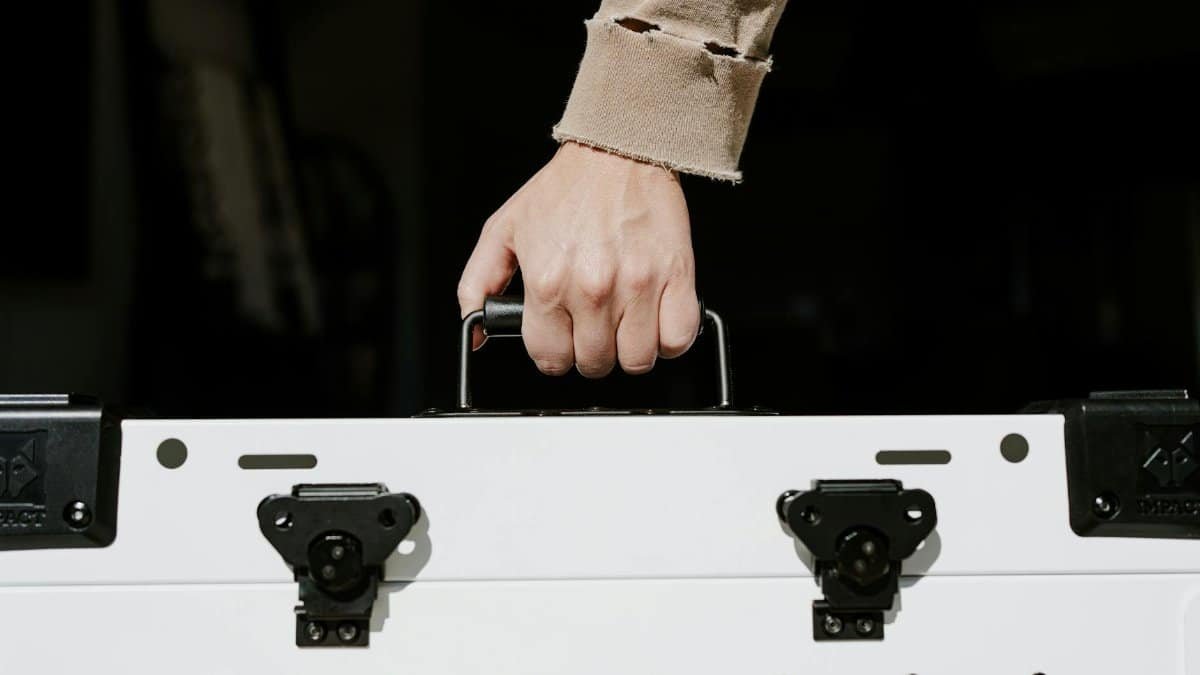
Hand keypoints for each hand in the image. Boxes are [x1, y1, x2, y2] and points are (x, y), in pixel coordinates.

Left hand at [457, 141, 699, 377]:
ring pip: (637, 360)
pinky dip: (668, 339)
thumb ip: (478, 285)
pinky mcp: (676, 276)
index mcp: (547, 282)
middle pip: (595, 363)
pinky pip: (677, 338)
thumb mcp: (503, 231)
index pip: (550, 358)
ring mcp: (637, 285)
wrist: (616, 150)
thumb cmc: (565, 189)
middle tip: (593, 326)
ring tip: (624, 324)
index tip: (563, 339)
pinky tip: (654, 319)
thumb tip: (475, 334)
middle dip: (592, 352)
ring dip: (630, 350)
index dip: (555, 353)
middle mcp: (591, 289)